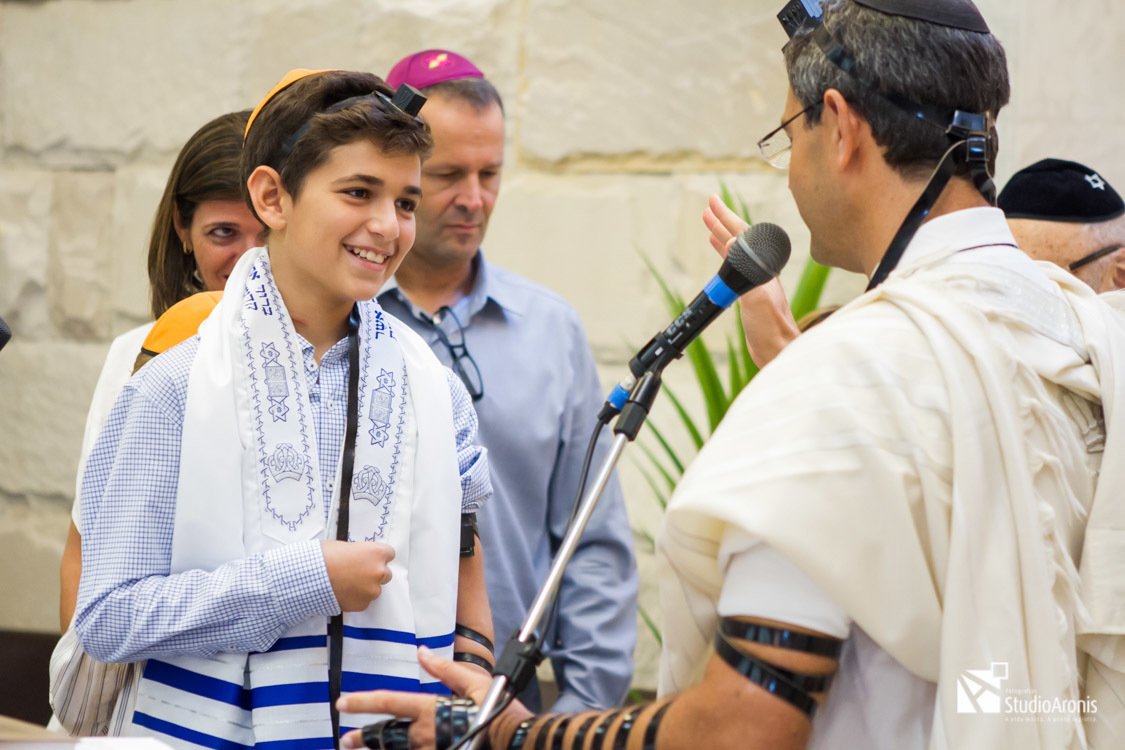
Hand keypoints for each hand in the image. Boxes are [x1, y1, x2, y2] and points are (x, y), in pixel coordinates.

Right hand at [321, 541, 394, 611]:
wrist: (311, 577)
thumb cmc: (325, 557)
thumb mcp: (345, 546)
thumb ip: (359, 552)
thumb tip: (360, 557)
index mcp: (376, 553)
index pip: (389, 554)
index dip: (378, 557)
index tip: (371, 559)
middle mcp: (379, 572)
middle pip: (386, 573)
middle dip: (374, 573)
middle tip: (358, 573)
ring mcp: (372, 590)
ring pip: (374, 589)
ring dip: (365, 587)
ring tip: (347, 584)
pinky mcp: (363, 604)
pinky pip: (364, 601)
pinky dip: (356, 598)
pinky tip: (343, 592)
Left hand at [339, 645, 529, 749]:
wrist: (517, 740)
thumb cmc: (500, 709)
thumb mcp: (474, 682)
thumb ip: (445, 669)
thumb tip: (423, 652)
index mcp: (432, 710)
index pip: (390, 703)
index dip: (363, 702)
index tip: (343, 702)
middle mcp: (426, 734)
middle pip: (385, 736)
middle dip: (362, 737)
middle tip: (346, 739)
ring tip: (359, 749)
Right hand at [702, 194, 799, 367]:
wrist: (778, 349)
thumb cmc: (771, 327)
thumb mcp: (756, 298)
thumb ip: (746, 272)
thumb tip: (730, 243)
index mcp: (762, 267)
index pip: (742, 235)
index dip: (726, 218)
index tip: (713, 203)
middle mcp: (760, 269)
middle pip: (739, 238)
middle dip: (723, 219)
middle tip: (708, 204)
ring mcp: (755, 280)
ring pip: (735, 249)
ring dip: (721, 234)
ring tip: (708, 221)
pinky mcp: (749, 292)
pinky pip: (733, 265)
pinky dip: (723, 254)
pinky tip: (717, 250)